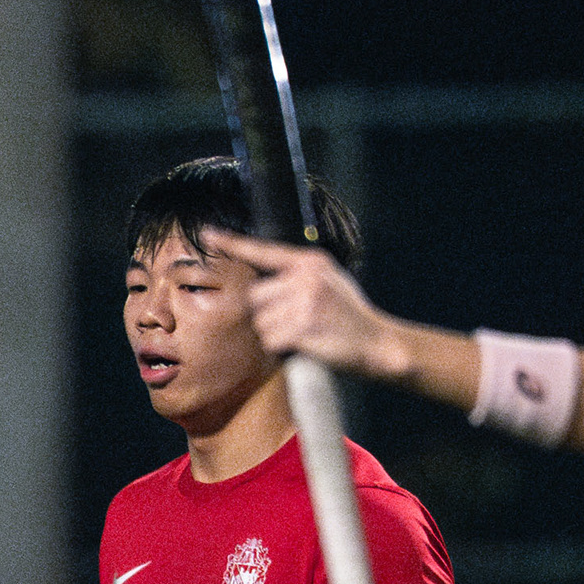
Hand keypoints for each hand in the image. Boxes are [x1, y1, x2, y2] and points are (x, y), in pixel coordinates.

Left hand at [201, 227, 400, 379]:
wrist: (377, 342)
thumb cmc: (347, 316)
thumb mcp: (329, 281)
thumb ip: (297, 276)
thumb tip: (261, 286)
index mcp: (310, 261)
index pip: (263, 250)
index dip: (232, 243)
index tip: (206, 234)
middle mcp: (306, 276)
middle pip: (255, 297)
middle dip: (267, 314)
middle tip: (295, 322)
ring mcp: (305, 300)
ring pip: (261, 323)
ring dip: (275, 335)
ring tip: (304, 334)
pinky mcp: (303, 326)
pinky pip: (270, 341)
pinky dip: (281, 349)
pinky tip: (305, 345)